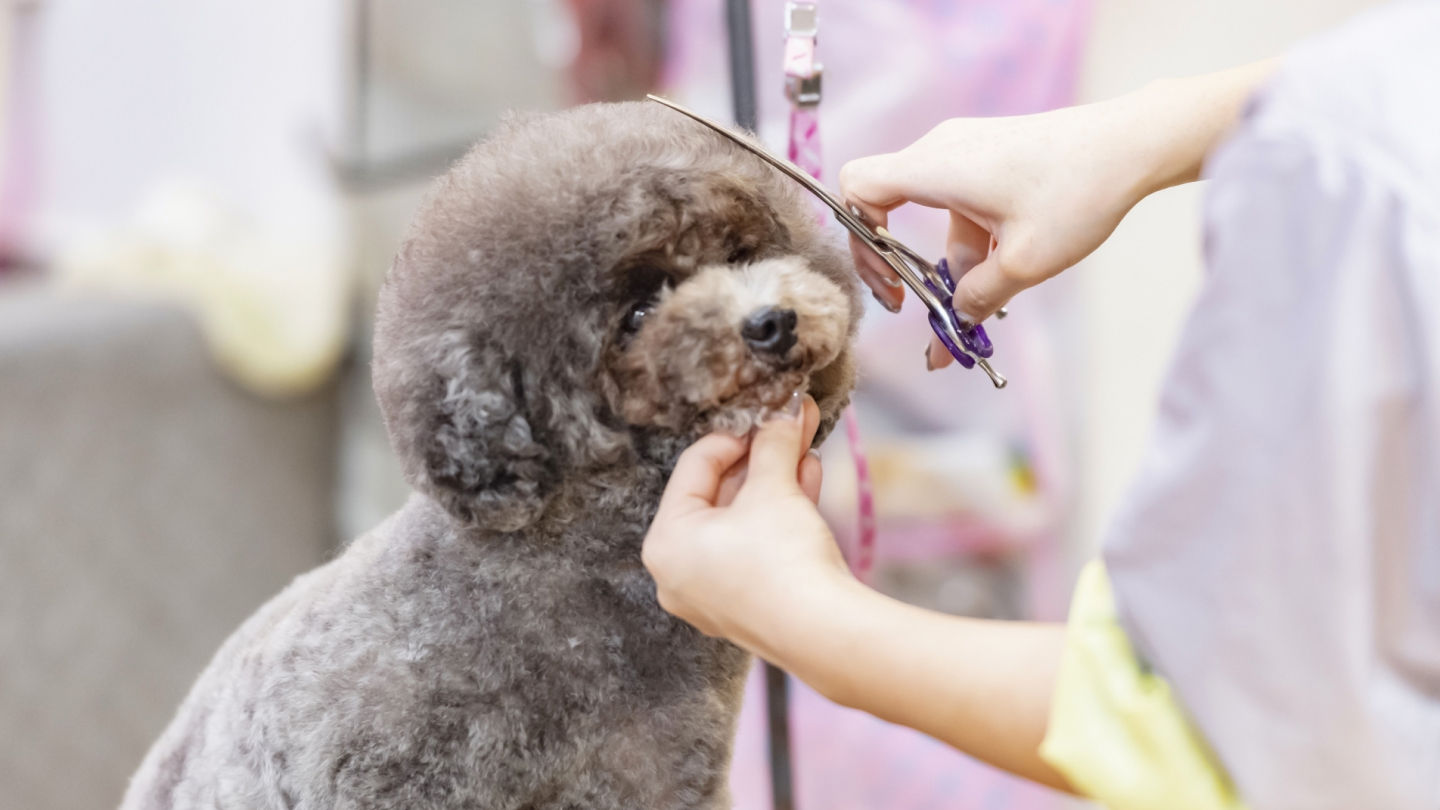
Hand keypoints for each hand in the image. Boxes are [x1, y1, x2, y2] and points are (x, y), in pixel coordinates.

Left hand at [641, 393, 850, 645]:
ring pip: (743, 521)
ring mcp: (713, 594)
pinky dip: (779, 514)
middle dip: (761, 456)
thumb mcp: (774, 487)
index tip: (766, 414)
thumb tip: (784, 408)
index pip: (694, 467)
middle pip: (719, 494)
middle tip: (790, 423)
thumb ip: (773, 443)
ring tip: (806, 444)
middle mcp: (679, 572)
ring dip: (776, 479)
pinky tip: (809, 479)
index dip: (735, 434)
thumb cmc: (782, 557)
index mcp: (665, 542)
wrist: (825, 632)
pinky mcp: (748, 605)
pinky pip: (756, 547)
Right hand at [839, 60, 1277, 368]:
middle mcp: (941, 150)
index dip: (858, 237)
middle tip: (913, 304)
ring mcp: (965, 150)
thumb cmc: (1079, 192)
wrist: (1133, 144)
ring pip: (930, 212)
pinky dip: (970, 240)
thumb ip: (976, 299)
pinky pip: (959, 203)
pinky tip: (1002, 270)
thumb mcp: (1023, 263)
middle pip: (887, 205)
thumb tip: (952, 328)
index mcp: (935, 166)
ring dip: (947, 259)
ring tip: (981, 303)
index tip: (889, 278)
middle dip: (898, 262)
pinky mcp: (989, 155)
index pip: (856, 188)